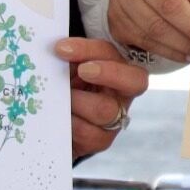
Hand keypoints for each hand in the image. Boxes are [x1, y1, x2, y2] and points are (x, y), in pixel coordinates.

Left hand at [55, 37, 147, 158]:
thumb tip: (55, 50)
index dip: (88, 49)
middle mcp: (124, 92)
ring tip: (58, 99)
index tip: (62, 49)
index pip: (110, 52)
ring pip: (105, 109)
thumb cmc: (65, 87)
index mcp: (116, 66)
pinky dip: (69, 123)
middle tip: (81, 71)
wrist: (56, 121)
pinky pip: (88, 132)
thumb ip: (67, 58)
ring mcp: (117, 118)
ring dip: (77, 101)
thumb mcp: (67, 68)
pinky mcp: (103, 140)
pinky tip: (58, 118)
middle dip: (107, 72)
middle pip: (135, 81)